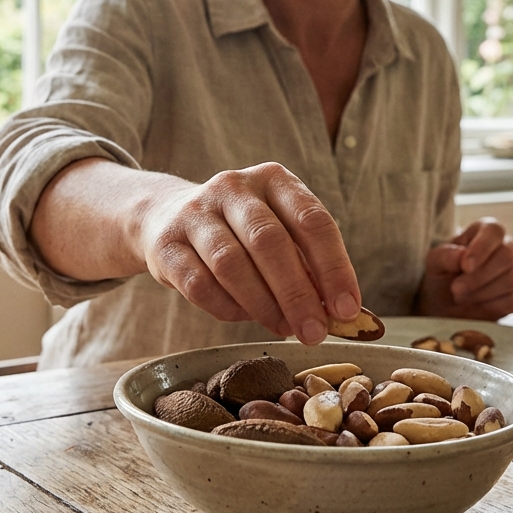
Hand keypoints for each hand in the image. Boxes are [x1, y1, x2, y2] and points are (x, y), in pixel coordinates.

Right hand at [134, 162, 361, 343]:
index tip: (347, 309)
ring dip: (263, 305)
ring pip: (231, 264)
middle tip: (314, 333)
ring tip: (283, 328)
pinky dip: (227, 308)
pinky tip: (244, 316)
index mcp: (273, 180)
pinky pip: (199, 284)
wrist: (164, 215)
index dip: (334, 267)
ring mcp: (195, 213)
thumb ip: (308, 266)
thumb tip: (339, 314)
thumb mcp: (279, 232)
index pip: (312, 221)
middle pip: (270, 242)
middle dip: (297, 294)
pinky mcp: (166, 244)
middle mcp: (233, 188)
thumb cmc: (240, 232)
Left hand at [416, 217, 512, 320]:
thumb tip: (460, 256)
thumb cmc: (443, 275)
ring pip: (511, 279)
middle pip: (507, 256)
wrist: (446, 303)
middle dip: (479, 276)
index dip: (482, 247)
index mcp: (485, 231)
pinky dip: (491, 306)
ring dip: (482, 292)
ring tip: (461, 296)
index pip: (494, 231)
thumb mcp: (435, 263)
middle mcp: (506, 247)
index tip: (465, 266)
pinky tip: (475, 304)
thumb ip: (445, 256)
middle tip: (456, 288)